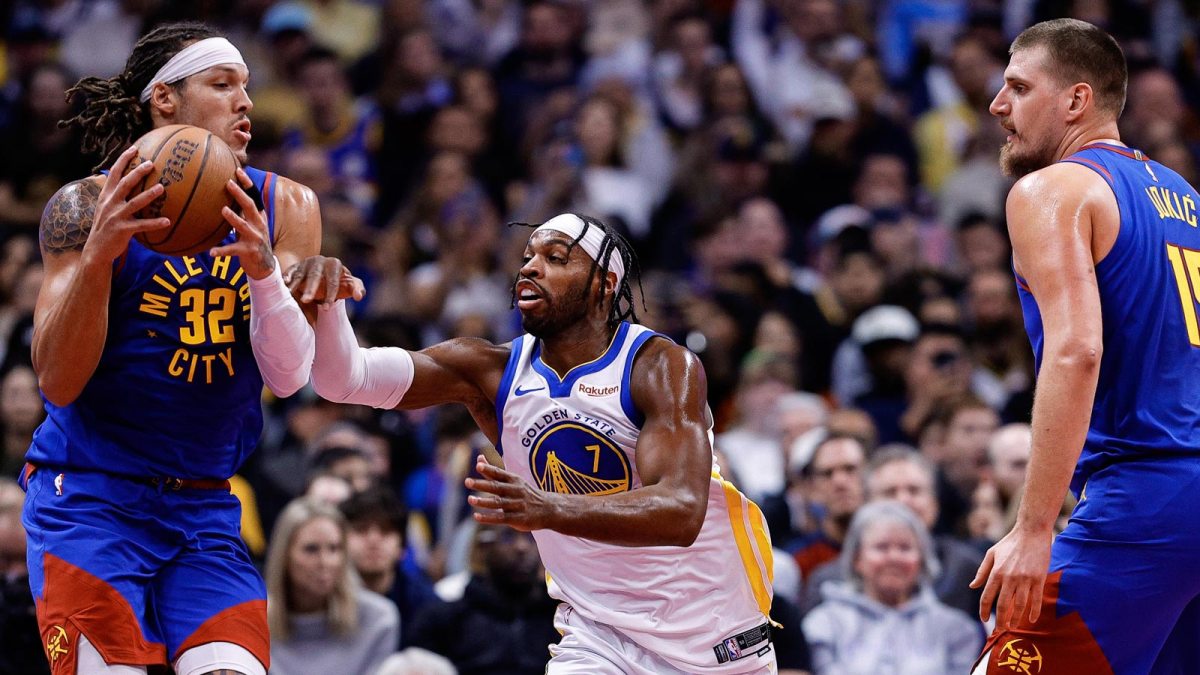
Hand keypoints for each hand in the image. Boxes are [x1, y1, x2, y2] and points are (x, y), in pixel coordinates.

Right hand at [82, 146, 171, 264]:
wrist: (96, 250)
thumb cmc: (106, 227)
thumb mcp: (106, 208)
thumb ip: (116, 196)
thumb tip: (131, 183)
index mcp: (106, 196)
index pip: (114, 173)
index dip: (123, 160)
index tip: (134, 148)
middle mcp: (110, 203)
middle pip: (125, 183)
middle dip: (137, 172)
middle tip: (151, 163)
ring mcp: (116, 216)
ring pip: (134, 202)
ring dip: (148, 195)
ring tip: (162, 188)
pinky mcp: (122, 230)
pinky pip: (142, 225)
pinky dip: (155, 223)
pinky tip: (167, 221)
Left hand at [210, 168, 273, 278]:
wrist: (265, 266)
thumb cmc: (253, 241)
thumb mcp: (252, 224)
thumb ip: (243, 212)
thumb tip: (228, 195)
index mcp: (259, 217)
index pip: (254, 197)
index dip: (247, 184)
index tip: (238, 171)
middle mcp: (259, 225)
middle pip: (250, 207)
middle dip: (240, 195)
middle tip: (229, 183)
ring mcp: (254, 238)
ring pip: (243, 226)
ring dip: (234, 218)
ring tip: (223, 210)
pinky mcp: (248, 252)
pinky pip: (233, 250)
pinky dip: (222, 251)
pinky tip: (211, 252)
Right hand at [285, 255, 364, 306]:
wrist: (326, 272)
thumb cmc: (340, 281)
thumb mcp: (350, 283)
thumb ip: (357, 289)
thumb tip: (359, 297)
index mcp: (334, 264)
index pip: (333, 281)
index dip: (331, 295)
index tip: (327, 308)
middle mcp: (319, 261)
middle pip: (315, 276)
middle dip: (311, 288)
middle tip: (306, 300)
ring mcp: (306, 263)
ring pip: (300, 274)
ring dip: (295, 284)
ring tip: (289, 294)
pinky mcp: (296, 266)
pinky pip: (290, 271)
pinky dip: (286, 276)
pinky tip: (283, 283)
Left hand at [465, 455, 556, 530]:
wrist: (548, 509)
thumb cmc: (525, 492)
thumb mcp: (513, 480)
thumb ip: (493, 471)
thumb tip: (479, 459)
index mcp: (514, 480)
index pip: (499, 474)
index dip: (489, 470)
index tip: (478, 466)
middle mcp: (515, 491)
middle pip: (497, 487)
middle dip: (482, 484)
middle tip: (467, 482)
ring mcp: (517, 505)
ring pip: (498, 503)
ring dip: (483, 502)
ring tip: (470, 499)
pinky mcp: (517, 519)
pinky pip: (501, 518)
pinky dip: (488, 518)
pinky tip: (476, 516)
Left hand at [970, 524, 1052, 627]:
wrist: (1032, 531)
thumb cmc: (1010, 542)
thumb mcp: (991, 554)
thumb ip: (982, 571)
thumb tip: (973, 586)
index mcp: (996, 572)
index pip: (987, 596)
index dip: (984, 610)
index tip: (984, 620)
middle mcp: (1009, 577)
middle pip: (1003, 604)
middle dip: (1000, 619)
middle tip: (999, 629)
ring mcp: (1025, 579)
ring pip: (1020, 605)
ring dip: (1016, 618)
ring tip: (1012, 627)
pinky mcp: (1039, 578)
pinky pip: (1036, 599)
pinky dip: (1034, 611)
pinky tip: (1031, 619)